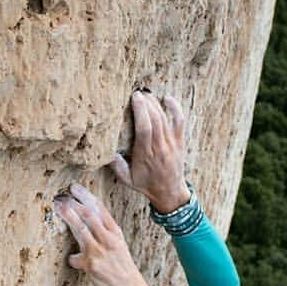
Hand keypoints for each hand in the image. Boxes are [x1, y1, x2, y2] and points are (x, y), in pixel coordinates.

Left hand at [54, 183, 152, 285]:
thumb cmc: (122, 267)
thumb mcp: (118, 245)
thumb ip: (104, 232)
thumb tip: (86, 221)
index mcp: (115, 232)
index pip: (100, 209)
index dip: (85, 196)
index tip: (74, 188)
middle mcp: (108, 239)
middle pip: (89, 215)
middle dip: (73, 204)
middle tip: (61, 197)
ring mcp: (99, 251)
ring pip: (81, 229)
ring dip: (68, 217)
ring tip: (58, 207)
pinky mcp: (91, 265)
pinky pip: (75, 258)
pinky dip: (72, 258)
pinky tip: (73, 260)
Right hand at [110, 91, 191, 213]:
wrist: (169, 192)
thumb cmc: (146, 184)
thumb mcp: (127, 180)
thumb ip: (117, 166)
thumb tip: (107, 152)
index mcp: (145, 155)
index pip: (144, 129)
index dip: (140, 111)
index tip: (134, 97)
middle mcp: (159, 148)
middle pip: (154, 119)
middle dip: (146, 103)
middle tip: (138, 92)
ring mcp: (171, 144)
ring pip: (164, 118)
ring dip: (155, 103)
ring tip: (146, 94)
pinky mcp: (179, 142)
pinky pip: (179, 121)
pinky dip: (175, 108)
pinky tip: (167, 99)